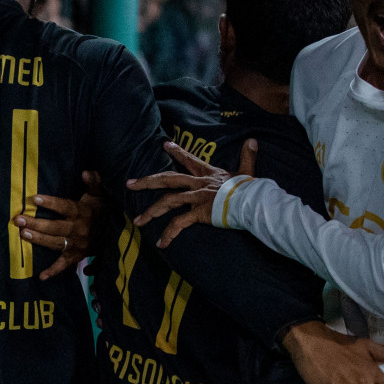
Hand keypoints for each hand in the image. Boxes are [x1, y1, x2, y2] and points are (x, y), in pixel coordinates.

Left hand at [14, 171, 105, 280]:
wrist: (115, 231)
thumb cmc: (99, 209)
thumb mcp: (98, 195)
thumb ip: (93, 183)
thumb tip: (87, 172)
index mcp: (83, 213)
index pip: (65, 207)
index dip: (51, 203)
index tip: (34, 198)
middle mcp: (80, 230)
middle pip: (55, 227)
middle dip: (36, 223)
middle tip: (18, 219)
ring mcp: (78, 244)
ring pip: (55, 242)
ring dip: (38, 239)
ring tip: (22, 234)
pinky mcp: (77, 256)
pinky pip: (65, 264)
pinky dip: (54, 271)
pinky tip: (41, 276)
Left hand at [127, 139, 257, 246]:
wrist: (252, 201)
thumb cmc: (250, 189)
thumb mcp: (247, 171)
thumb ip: (247, 156)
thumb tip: (253, 140)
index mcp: (208, 174)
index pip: (189, 160)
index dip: (177, 152)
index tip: (165, 145)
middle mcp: (198, 184)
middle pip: (168, 179)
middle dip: (147, 181)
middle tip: (129, 184)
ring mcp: (196, 198)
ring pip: (167, 202)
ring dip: (151, 212)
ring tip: (137, 221)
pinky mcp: (199, 212)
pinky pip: (179, 223)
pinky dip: (169, 233)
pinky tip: (161, 243)